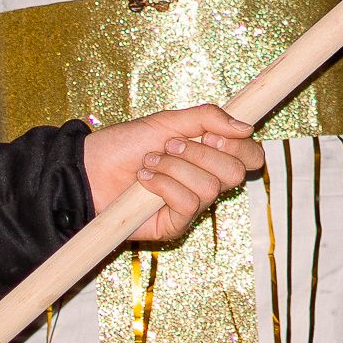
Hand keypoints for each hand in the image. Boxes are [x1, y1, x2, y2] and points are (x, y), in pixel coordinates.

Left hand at [82, 105, 262, 243]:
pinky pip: (188, 204)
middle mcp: (207, 181)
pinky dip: (164, 185)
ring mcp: (191, 205)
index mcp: (211, 155)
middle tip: (171, 145)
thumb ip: (208, 118)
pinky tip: (144, 181)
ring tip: (150, 161)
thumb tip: (246, 126)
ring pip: (209, 188)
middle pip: (235, 173)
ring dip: (175, 168)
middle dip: (200, 154)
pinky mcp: (175, 225)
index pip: (251, 156)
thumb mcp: (168, 120)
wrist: (91, 167)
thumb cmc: (127, 143)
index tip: (208, 136)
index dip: (238, 146)